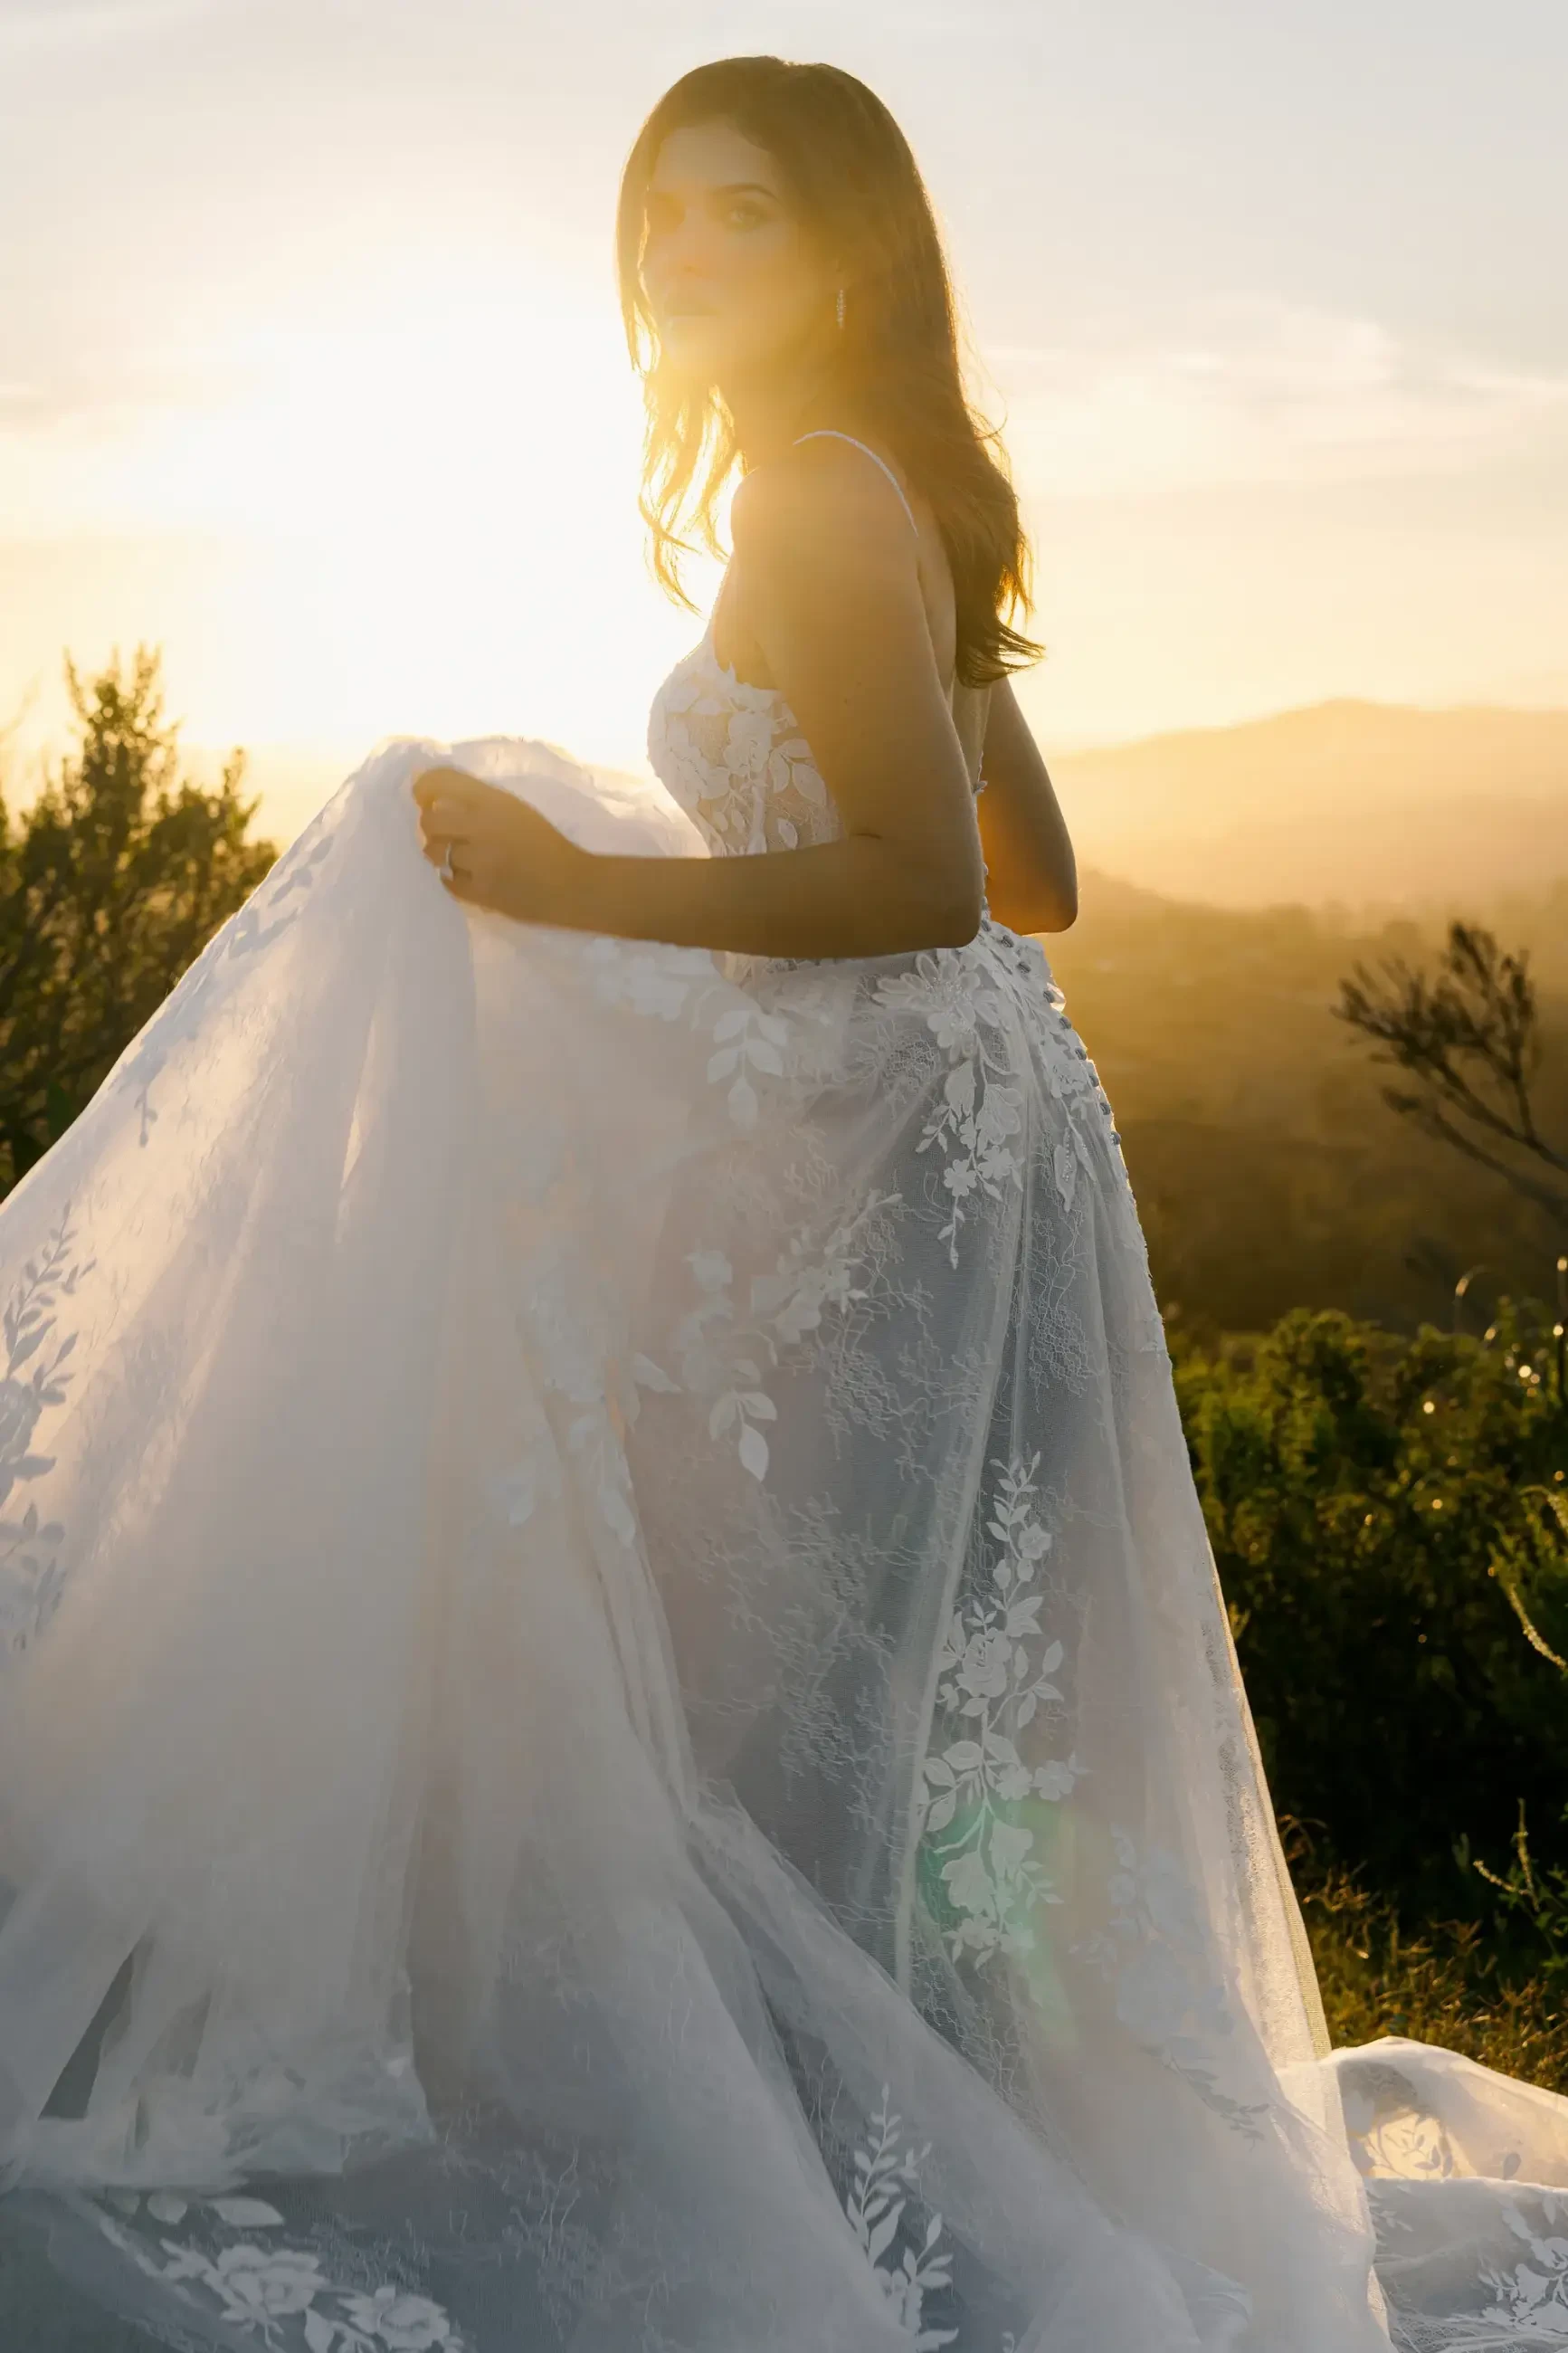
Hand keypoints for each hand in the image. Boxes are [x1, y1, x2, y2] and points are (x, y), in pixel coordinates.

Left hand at [412, 766, 589, 924]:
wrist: (572, 885)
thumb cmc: (546, 843)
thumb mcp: (514, 809)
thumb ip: (476, 799)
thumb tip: (431, 795)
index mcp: (495, 801)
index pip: (440, 782)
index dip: (423, 789)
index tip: (424, 797)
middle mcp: (483, 827)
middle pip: (430, 821)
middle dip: (431, 828)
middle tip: (443, 834)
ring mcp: (480, 861)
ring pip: (436, 853)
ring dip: (442, 855)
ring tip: (461, 858)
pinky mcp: (480, 892)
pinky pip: (447, 881)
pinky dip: (453, 878)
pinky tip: (469, 876)